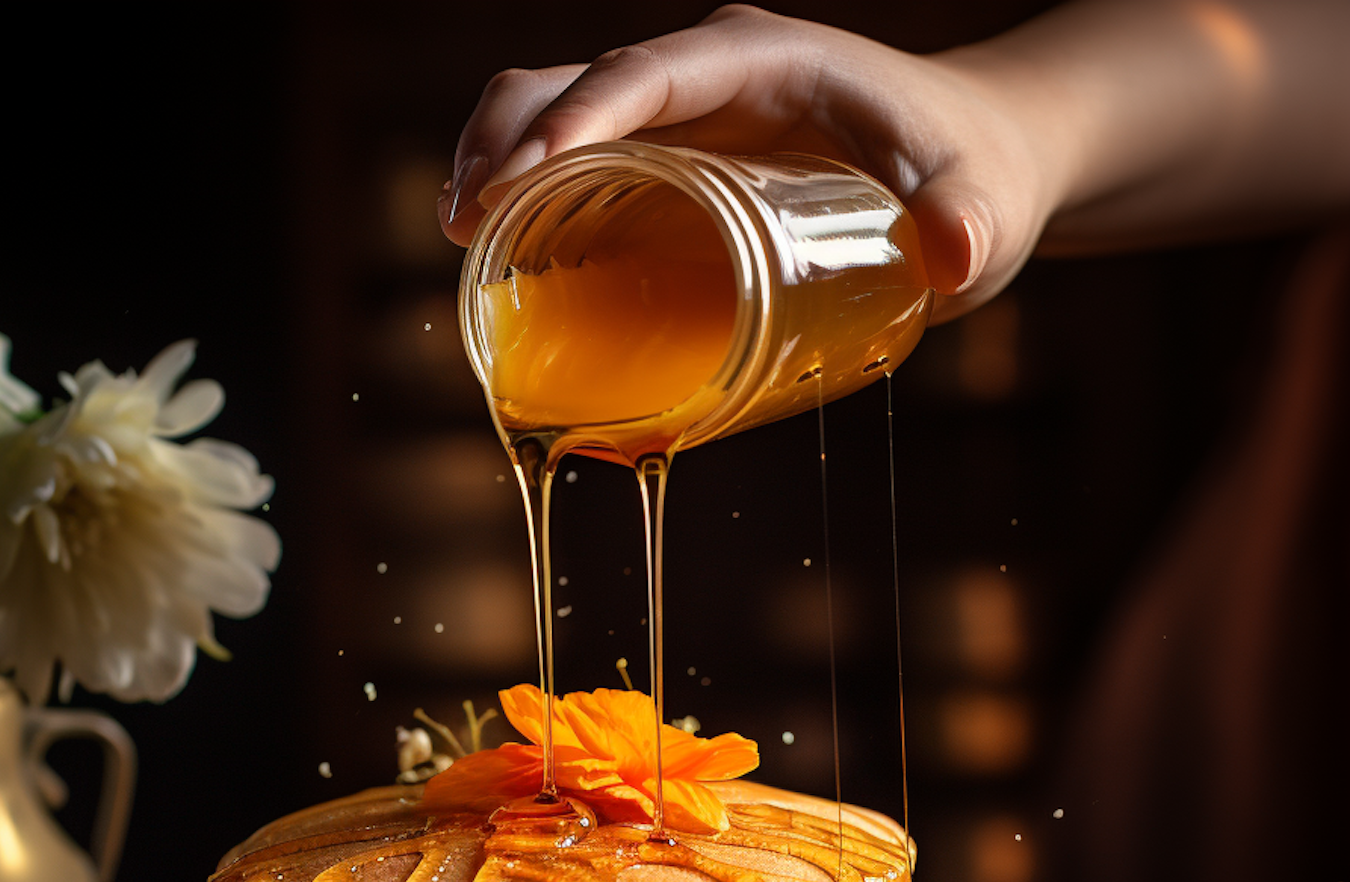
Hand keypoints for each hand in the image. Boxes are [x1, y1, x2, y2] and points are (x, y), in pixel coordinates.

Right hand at [438, 6, 1067, 319]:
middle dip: (506, 140)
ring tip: (460, 244)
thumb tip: (952, 254)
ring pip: (558, 112)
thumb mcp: (981, 203)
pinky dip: (528, 199)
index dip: (582, 115)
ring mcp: (685, 117)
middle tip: (465, 228)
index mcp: (765, 59)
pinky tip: (500, 261)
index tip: (527, 179)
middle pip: (573, 80)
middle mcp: (710, 75)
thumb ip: (970, 224)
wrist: (977, 164)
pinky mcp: (674, 163)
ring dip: (496, 164)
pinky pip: (580, 162)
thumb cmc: (974, 174)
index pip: (648, 69)